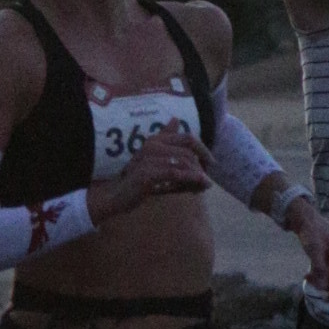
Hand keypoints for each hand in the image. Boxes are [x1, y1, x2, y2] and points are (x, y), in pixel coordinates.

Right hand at [86, 131, 208, 226]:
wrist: (117, 196)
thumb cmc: (140, 182)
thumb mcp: (159, 164)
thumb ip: (174, 152)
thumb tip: (185, 131)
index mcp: (156, 140)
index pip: (187, 137)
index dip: (203, 149)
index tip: (211, 163)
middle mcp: (152, 145)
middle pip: (188, 151)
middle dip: (201, 166)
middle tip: (206, 182)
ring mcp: (148, 158)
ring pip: (184, 162)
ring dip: (198, 175)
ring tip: (203, 187)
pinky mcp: (147, 174)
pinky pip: (175, 173)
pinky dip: (190, 179)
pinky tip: (197, 186)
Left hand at [288, 201, 328, 297]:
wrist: (306, 222)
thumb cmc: (311, 232)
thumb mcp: (314, 249)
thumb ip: (319, 268)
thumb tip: (322, 286)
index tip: (311, 275)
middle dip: (326, 285)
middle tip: (307, 277)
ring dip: (322, 284)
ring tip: (307, 276)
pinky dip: (321, 281)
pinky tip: (308, 274)